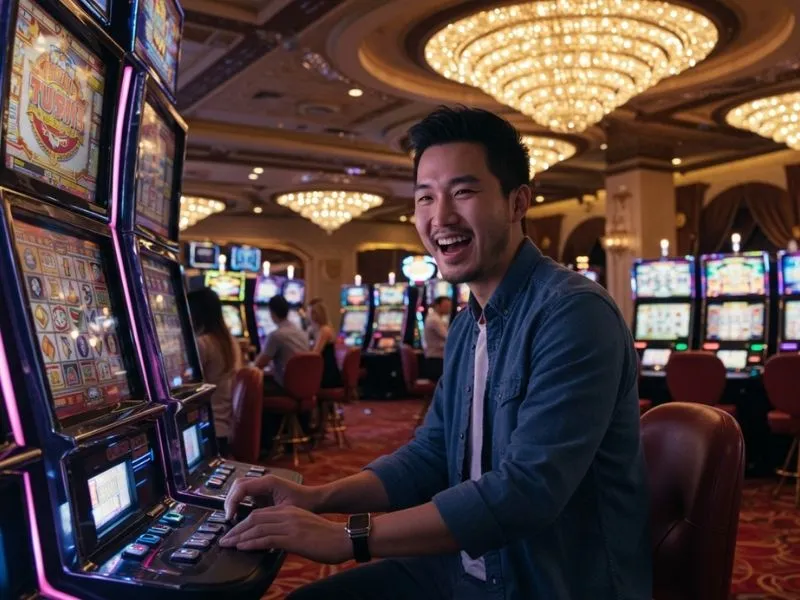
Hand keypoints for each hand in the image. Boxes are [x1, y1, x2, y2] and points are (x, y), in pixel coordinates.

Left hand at [218, 505, 351, 563]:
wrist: (344, 538)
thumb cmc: (326, 538)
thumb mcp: (304, 529)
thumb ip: (288, 531)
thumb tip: (272, 542)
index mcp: (289, 511)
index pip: (260, 514)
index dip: (243, 523)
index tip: (233, 532)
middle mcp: (287, 515)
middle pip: (254, 518)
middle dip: (237, 529)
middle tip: (224, 539)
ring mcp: (290, 525)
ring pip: (257, 528)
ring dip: (239, 536)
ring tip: (228, 544)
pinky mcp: (293, 537)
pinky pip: (266, 538)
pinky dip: (251, 542)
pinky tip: (242, 546)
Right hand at [224, 474, 320, 520]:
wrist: (314, 499)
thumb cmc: (304, 504)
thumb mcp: (286, 512)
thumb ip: (269, 516)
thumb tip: (251, 524)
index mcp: (269, 482)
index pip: (242, 487)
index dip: (232, 502)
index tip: (230, 517)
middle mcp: (264, 480)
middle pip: (237, 485)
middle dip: (229, 500)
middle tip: (228, 518)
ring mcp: (263, 484)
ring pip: (240, 488)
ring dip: (233, 501)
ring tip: (231, 518)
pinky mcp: (263, 490)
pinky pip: (245, 493)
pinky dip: (239, 502)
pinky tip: (238, 515)